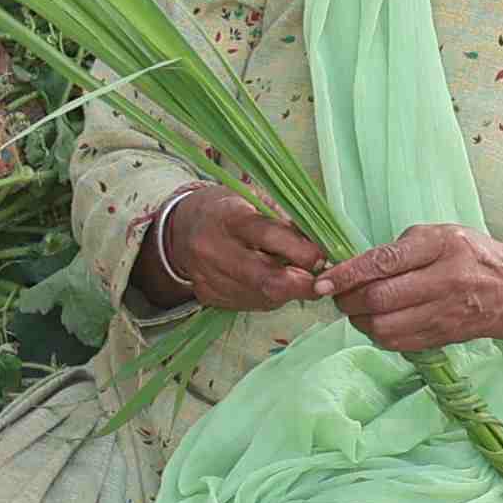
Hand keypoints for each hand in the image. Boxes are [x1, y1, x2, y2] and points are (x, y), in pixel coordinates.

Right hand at [148, 186, 326, 314]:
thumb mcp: (255, 198)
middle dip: (301, 285)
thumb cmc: (227, 209)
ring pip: (262, 297)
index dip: (300, 250)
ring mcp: (209, 277)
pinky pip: (250, 304)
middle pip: (266, 279)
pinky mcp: (208, 296)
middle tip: (321, 281)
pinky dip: (269, 297)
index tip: (322, 257)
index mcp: (228, 217)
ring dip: (288, 292)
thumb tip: (322, 242)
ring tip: (297, 277)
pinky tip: (270, 283)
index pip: (268, 236)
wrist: (181, 229)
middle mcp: (213, 249)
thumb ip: (286, 218)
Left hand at [321, 223, 502, 356]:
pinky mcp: (441, 337)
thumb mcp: (440, 235)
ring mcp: (443, 314)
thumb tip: (355, 268)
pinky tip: (375, 321)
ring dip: (358, 320)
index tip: (322, 282)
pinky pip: (396, 342)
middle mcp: (444, 281)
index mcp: (441, 246)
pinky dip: (376, 333)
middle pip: (379, 299)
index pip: (383, 262)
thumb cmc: (471, 255)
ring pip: (383, 326)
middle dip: (347, 300)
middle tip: (336, 294)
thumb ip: (400, 249)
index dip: (346, 274)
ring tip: (355, 308)